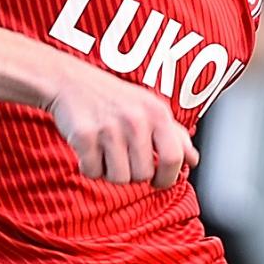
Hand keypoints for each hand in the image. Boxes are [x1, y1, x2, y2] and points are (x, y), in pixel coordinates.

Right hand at [45, 58, 197, 188]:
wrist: (70, 81)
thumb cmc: (114, 98)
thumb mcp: (149, 107)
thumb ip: (174, 134)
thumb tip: (193, 160)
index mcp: (157, 113)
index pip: (174, 159)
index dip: (168, 178)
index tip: (158, 182)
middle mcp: (136, 119)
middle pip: (143, 175)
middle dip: (134, 175)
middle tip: (124, 159)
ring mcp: (109, 128)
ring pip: (118, 178)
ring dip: (111, 173)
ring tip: (107, 154)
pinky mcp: (83, 135)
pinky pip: (92, 172)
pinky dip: (89, 168)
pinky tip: (90, 151)